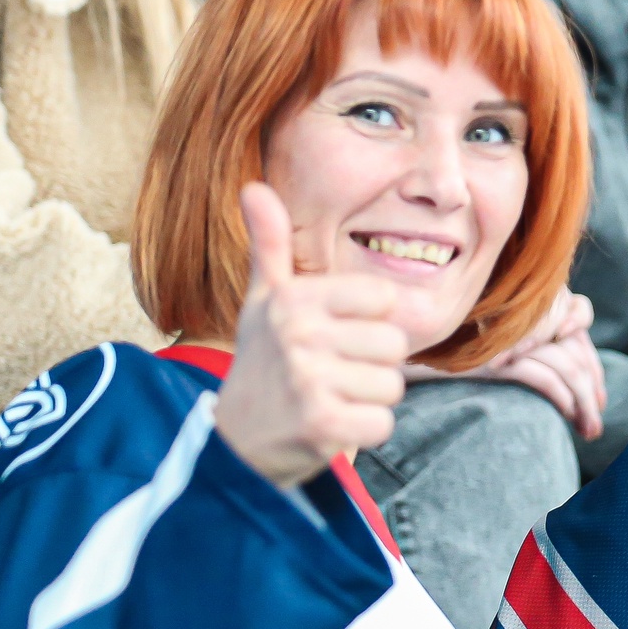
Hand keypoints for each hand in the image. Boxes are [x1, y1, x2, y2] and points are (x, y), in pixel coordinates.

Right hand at [212, 183, 406, 486]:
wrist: (233, 441)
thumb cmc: (262, 364)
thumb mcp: (264, 302)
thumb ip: (270, 245)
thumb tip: (254, 187)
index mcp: (294, 299)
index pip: (383, 298)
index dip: (368, 322)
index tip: (335, 335)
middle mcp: (299, 334)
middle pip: (394, 345)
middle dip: (372, 365)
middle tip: (332, 375)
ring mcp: (309, 379)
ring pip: (392, 386)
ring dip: (368, 400)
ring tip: (329, 399)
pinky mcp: (321, 424)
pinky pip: (382, 423)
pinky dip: (363, 430)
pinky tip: (331, 425)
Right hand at [411, 288, 605, 437]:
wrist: (401, 349)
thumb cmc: (445, 345)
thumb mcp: (494, 338)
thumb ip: (529, 336)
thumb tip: (569, 355)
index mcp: (525, 295)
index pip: (578, 320)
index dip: (591, 360)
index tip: (597, 395)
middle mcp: (522, 309)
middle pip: (576, 346)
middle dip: (593, 387)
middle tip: (594, 422)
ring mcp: (509, 333)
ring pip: (567, 366)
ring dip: (584, 403)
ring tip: (588, 430)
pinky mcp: (496, 357)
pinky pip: (542, 377)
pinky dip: (562, 398)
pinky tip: (565, 415)